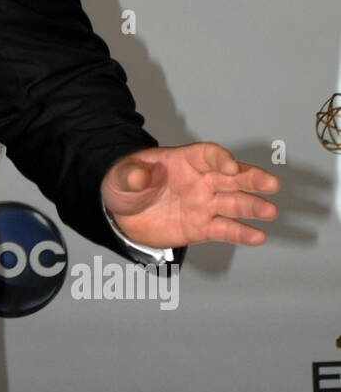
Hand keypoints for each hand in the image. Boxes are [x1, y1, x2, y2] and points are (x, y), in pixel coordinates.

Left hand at [101, 141, 279, 249]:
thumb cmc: (126, 185)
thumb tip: (140, 177)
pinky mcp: (202, 227)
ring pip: (234, 203)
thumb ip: (130, 174)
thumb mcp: (121, 175)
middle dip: (252, 178)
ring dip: (252, 206)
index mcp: (183, 161)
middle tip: (271, 183)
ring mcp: (204, 204)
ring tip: (269, 211)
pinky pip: (225, 229)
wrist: (123, 213)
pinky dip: (241, 233)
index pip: (208, 155)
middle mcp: (200, 181)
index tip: (230, 167)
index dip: (220, 159)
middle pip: (231, 176)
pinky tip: (258, 236)